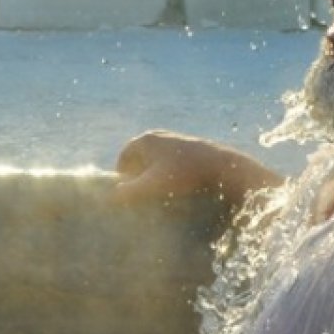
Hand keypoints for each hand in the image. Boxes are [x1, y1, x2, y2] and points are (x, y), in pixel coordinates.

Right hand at [112, 130, 281, 206]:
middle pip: (138, 160)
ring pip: (154, 161)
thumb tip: (111, 196)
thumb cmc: (185, 176)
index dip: (124, 179)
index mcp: (145, 140)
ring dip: (154, 177)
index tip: (131, 197)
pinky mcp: (187, 147)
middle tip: (146, 197)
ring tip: (162, 194)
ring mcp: (173, 139)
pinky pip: (168, 161)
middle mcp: (157, 136)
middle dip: (139, 178)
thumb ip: (129, 192)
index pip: (123, 160)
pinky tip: (178, 187)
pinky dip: (168, 173)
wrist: (222, 166)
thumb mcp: (153, 186)